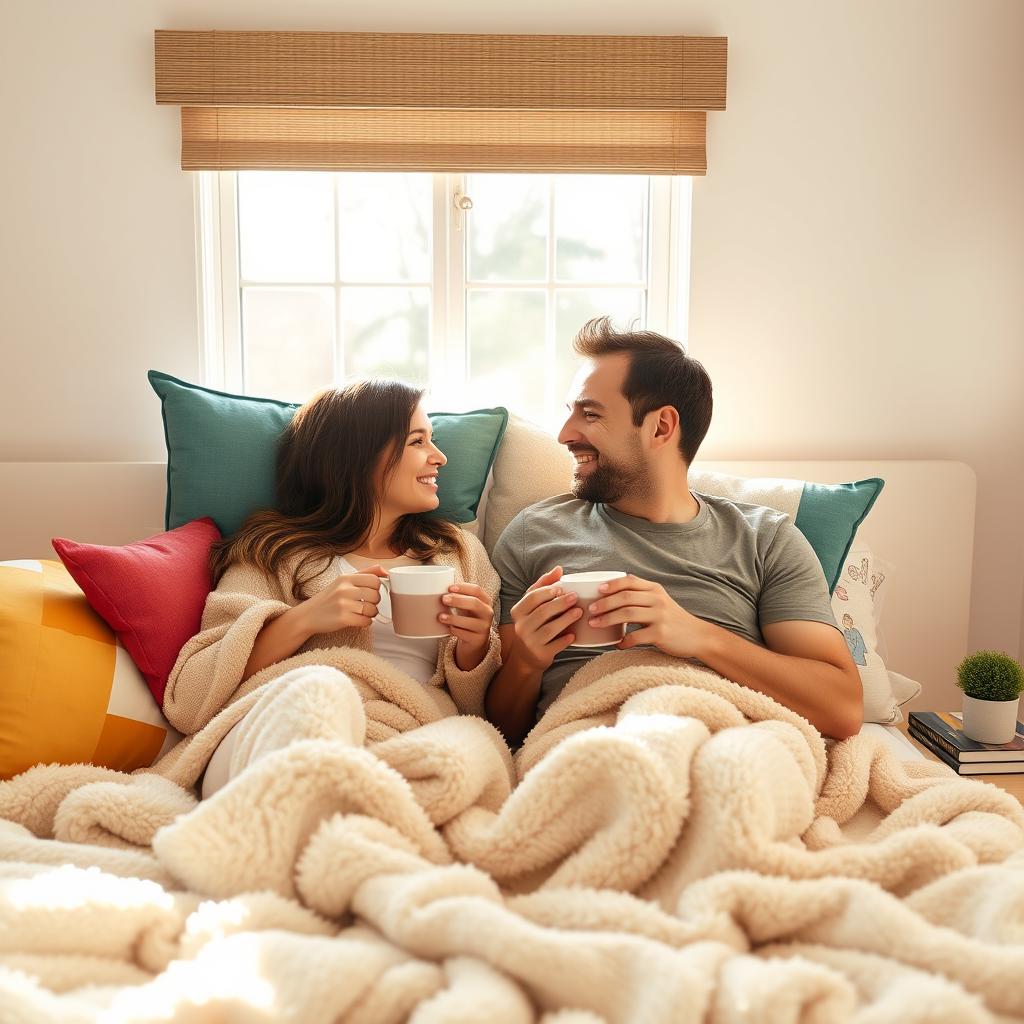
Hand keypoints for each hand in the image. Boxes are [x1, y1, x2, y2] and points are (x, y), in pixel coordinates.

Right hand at [296, 566, 388, 634]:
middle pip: (375, 595)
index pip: (374, 580)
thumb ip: (366, 573)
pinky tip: (358, 620)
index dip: (376, 588)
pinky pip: (366, 621)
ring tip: (362, 613)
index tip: (370, 592)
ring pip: (372, 609)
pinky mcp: (343, 619)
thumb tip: (386, 572)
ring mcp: (343, 604)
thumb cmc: (329, 597)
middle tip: (366, 604)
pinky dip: (366, 622)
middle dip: (374, 602)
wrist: (308, 615)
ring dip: (371, 613)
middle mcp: (344, 589)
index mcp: (346, 578)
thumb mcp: (344, 580)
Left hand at [440, 582, 494, 669]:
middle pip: (474, 603)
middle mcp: (487, 613)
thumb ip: (459, 597)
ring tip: (441, 616)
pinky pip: (464, 634)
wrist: (475, 640)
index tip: (449, 588)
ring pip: (469, 622)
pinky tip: (448, 628)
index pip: (477, 590)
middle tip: (444, 599)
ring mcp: (484, 627)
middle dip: (458, 600)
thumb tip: (441, 589)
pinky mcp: (478, 639)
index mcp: (485, 601)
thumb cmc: (468, 619)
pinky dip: (454, 630)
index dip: (463, 587)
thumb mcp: (467, 606)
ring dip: (453, 618)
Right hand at [508, 565, 581, 671]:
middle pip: (542, 612)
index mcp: (518, 611)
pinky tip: (574, 634)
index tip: (562, 588)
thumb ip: (544, 585)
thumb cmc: (534, 622)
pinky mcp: (540, 654)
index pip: (532, 598)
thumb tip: (559, 569)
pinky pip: (554, 646)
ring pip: (549, 629)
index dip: (547, 591)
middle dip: (560, 603)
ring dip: (566, 619)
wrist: (527, 655)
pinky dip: (565, 640)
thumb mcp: (533, 604)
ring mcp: (530, 642)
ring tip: (579, 612)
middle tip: (575, 597)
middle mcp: (521, 626)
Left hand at [585, 574, 710, 658]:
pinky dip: (623, 641)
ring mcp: (660, 616)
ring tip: (594, 624)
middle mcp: (657, 600)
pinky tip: (616, 644)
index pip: (630, 581)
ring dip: (607, 619)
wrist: (698, 636)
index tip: (597, 590)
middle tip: (590, 610)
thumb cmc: (673, 620)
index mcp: (655, 589)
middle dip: (604, 603)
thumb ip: (642, 595)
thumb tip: (612, 593)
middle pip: (625, 597)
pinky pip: (636, 637)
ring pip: (627, 614)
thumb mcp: (660, 601)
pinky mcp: (661, 633)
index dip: (612, 584)